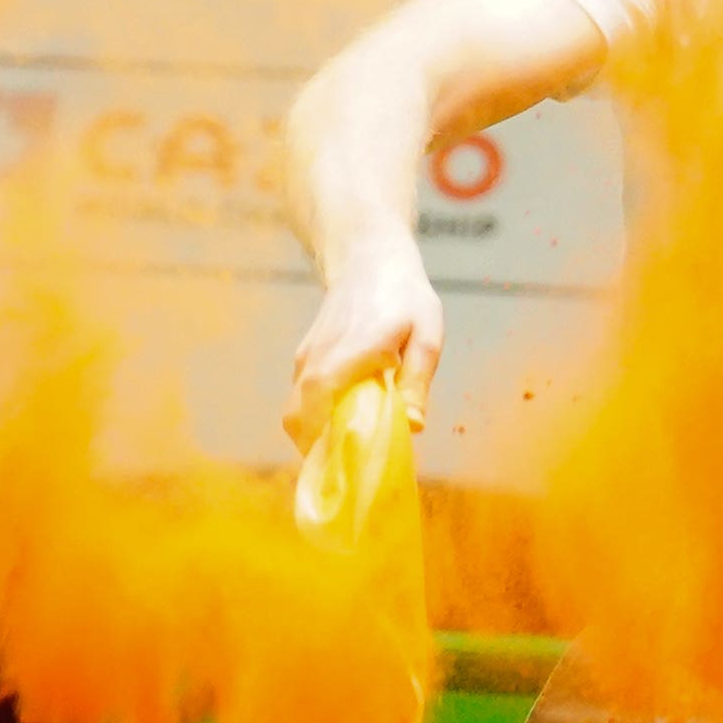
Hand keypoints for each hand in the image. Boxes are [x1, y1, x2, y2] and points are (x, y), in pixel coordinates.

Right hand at [285, 234, 442, 450]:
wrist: (370, 258)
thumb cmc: (404, 296)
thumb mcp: (427, 335)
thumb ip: (417, 381)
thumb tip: (411, 426)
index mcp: (347, 354)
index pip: (315, 406)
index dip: (323, 441)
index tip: (347, 465)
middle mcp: (316, 358)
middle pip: (296, 419)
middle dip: (319, 448)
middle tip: (354, 462)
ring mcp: (305, 357)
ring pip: (295, 411)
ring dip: (318, 433)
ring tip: (354, 442)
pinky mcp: (305, 357)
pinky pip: (301, 398)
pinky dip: (316, 417)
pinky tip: (349, 417)